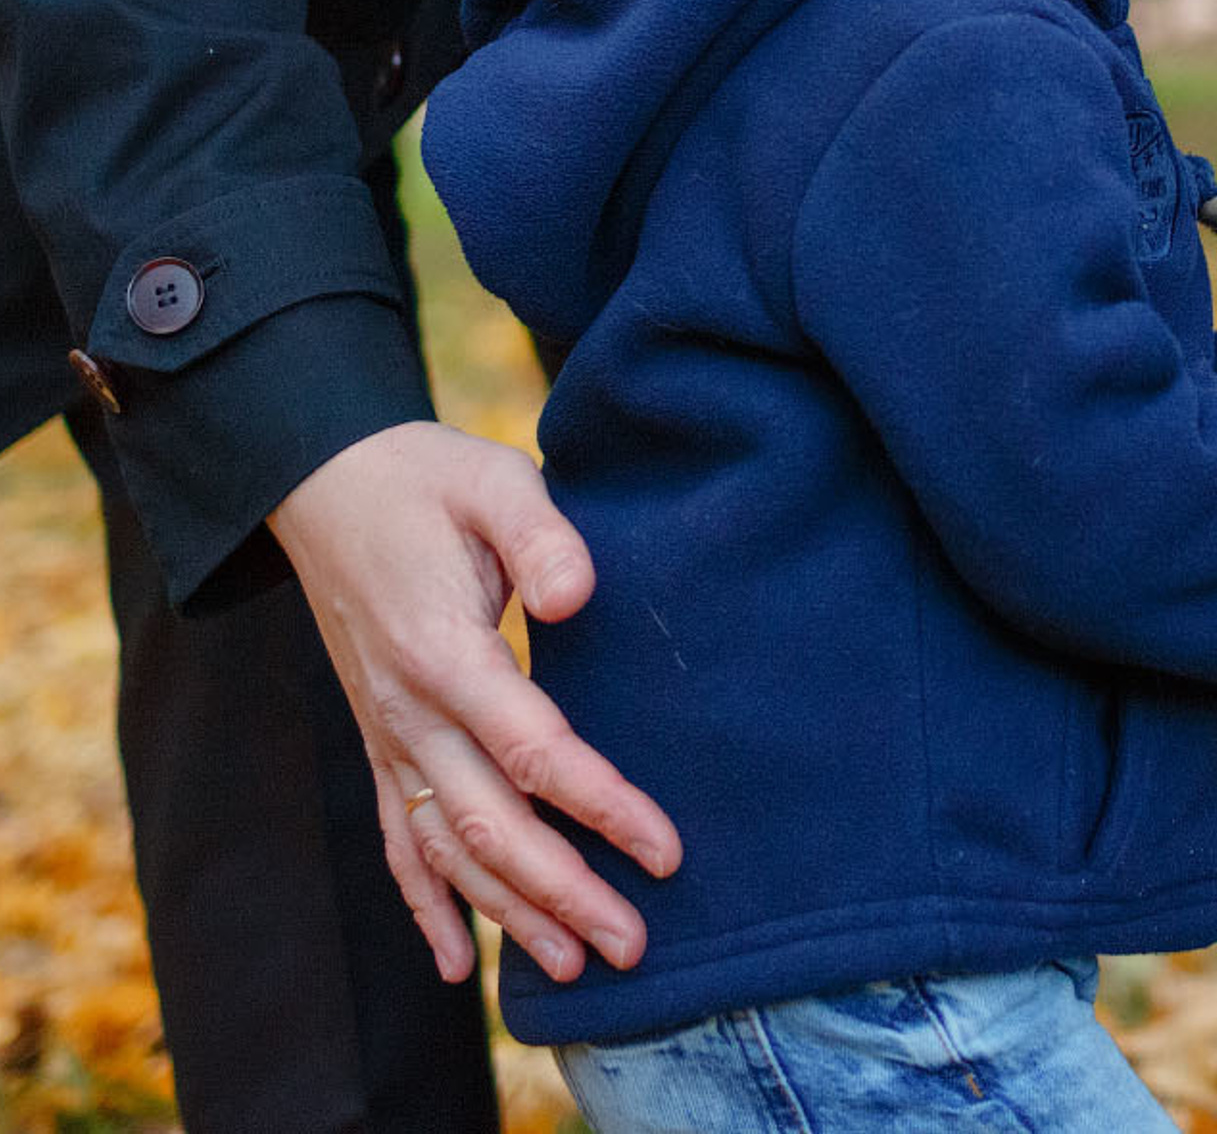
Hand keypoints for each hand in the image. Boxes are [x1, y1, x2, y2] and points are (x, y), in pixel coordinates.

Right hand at [267, 421, 681, 985]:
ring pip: (447, 850)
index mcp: (444, 651)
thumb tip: (580, 596)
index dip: (602, 806)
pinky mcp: (379, 743)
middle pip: (492, 826)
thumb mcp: (493, 480)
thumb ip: (542, 534)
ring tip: (576, 966)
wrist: (325, 485)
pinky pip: (398, 841)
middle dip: (566, 892)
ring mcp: (387, 737)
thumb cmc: (428, 478)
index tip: (664, 849)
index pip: (534, 752)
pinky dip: (425, 906)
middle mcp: (408, 713)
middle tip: (636, 943)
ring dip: (511, 913)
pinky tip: (457, 962)